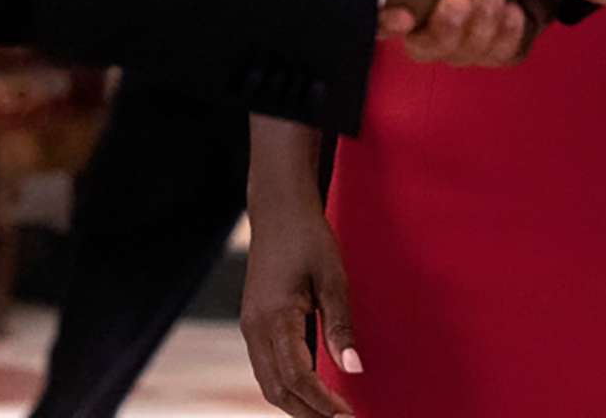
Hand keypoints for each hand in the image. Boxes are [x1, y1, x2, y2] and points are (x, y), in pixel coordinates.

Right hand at [241, 194, 359, 416]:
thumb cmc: (309, 237)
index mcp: (274, 317)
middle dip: (309, 414)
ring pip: (269, 382)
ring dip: (298, 404)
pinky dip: (289, 386)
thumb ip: (340, 325)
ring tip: (331, 414)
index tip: (349, 417)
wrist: (278, 209)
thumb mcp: (333, 277)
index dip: (323, 403)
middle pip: (278, 390)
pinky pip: (267, 367)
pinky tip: (313, 389)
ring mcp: (250, 327)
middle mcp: (255, 328)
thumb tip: (354, 369)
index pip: (298, 377)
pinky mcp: (254, 323)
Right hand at [375, 0, 551, 63]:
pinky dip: (509, 34)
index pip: (385, 24)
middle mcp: (432, 30)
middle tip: (458, 0)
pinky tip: (516, 11)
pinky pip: (506, 52)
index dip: (388, 25)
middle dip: (446, 26)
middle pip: (428, 45)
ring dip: (480, 25)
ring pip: (468, 50)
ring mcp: (468, 41)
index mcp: (403, 5)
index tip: (403, 13)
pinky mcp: (504, 44)